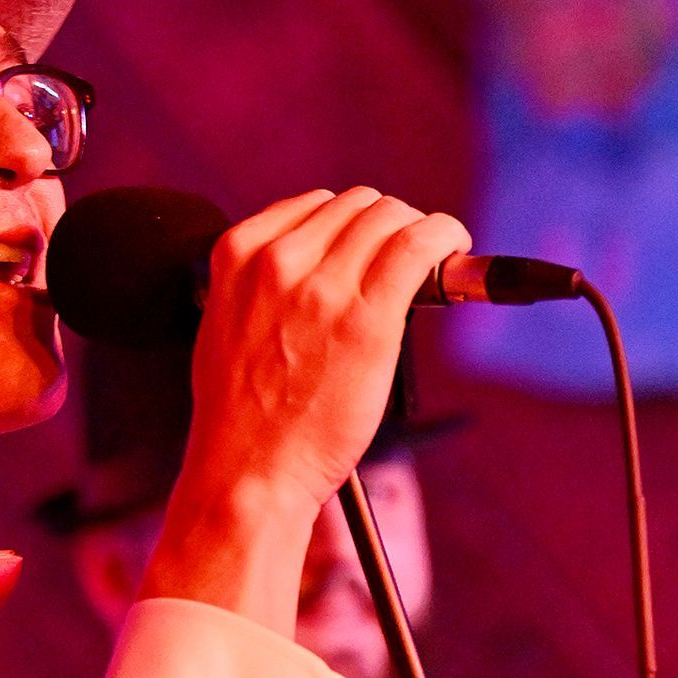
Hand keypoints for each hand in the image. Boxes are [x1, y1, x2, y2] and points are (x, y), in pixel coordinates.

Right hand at [141, 187, 469, 635]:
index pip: (314, 204)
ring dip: (418, 231)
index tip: (366, 247)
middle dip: (386, 226)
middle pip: (357, 206)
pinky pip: (419, 246)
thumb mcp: (224, 326)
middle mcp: (279, 261)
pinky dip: (445, 236)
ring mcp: (324, 288)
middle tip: (402, 260)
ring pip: (391, 218)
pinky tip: (453, 245)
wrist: (248, 472)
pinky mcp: (369, 318)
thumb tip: (312, 264)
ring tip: (430, 258)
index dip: (349, 224)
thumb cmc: (241, 416)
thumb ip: (259, 285)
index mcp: (238, 256)